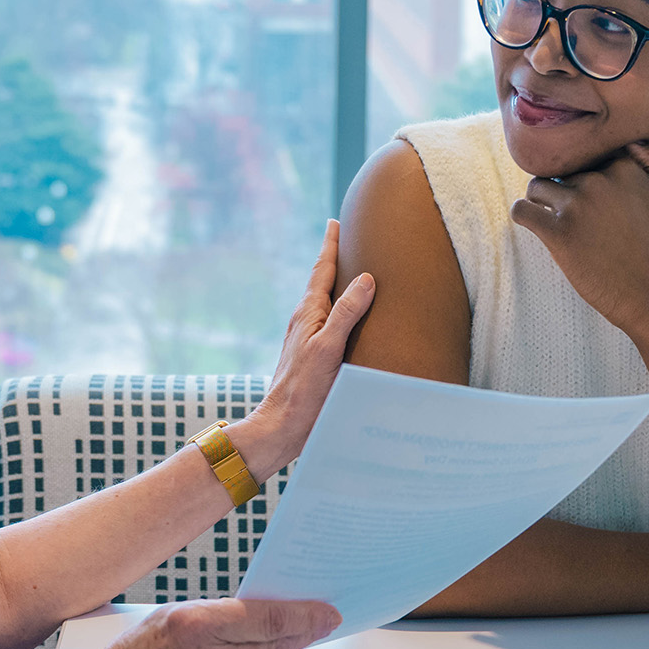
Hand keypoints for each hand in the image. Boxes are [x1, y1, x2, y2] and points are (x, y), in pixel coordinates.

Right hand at [51, 598, 339, 648]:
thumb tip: (270, 615)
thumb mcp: (173, 616)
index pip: (267, 619)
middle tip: (325, 622)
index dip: (304, 615)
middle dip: (305, 633)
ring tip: (268, 641)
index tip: (327, 612)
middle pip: (277, 646)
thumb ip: (221, 615)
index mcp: (196, 627)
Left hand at [230, 221, 374, 473]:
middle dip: (334, 259)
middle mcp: (306, 321)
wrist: (283, 426)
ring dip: (338, 285)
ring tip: (351, 272)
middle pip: (323, 282)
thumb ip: (346, 313)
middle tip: (345, 237)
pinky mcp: (313, 356)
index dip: (331, 245)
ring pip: (326, 303)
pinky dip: (341, 310)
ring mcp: (307, 338)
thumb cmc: (304, 389)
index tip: (335, 222)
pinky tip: (349, 320)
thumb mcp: (328, 347)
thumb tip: (365, 279)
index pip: (322, 270)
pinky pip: (330, 322)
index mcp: (308, 313)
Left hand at [509, 141, 648, 336]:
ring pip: (537, 187)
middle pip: (561, 171)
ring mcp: (576, 205)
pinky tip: (534, 223)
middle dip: (566, 190)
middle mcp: (598, 180)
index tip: (592, 195)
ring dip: (542, 201)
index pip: (587, 154)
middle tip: (580, 218)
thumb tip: (636, 143)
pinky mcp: (557, 232)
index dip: (586, 173)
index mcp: (623, 166)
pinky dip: (523, 214)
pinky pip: (521, 210)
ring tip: (557, 221)